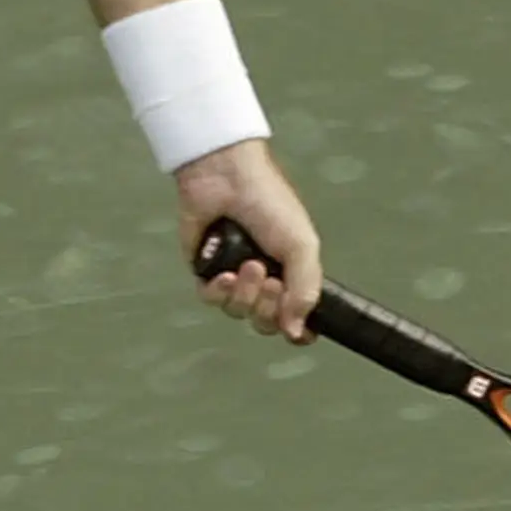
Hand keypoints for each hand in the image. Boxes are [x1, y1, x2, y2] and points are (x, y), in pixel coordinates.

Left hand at [174, 140, 322, 344]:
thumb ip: (306, 291)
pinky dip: (218, 292)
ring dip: (245, 295)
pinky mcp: (204, 270)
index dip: (296, 329)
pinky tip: (224, 275)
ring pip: (238, 312)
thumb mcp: (301, 246)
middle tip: (268, 280)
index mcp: (291, 273)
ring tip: (247, 266)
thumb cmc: (269, 204)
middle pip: (266, 322)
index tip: (297, 329)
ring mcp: (233, 276)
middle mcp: (263, 279)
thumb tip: (297, 333)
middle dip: (268, 307)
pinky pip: (211, 299)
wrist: (226, 177)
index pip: (297, 318)